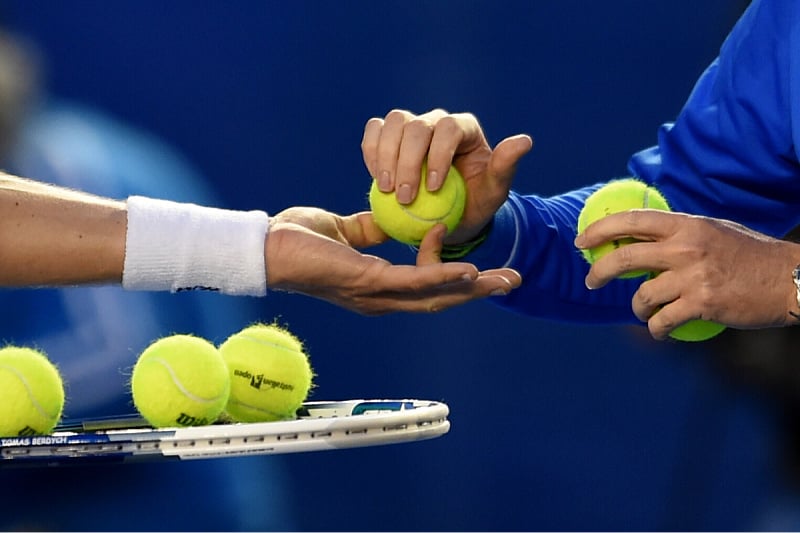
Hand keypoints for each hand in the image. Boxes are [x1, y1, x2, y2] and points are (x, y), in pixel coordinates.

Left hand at [265, 206, 521, 314]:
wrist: (265, 247)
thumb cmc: (297, 240)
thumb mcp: (344, 231)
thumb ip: (370, 231)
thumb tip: (389, 223)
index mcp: (375, 287)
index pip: (423, 286)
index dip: (445, 268)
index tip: (449, 234)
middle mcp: (379, 298)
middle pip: (439, 300)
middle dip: (478, 292)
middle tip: (511, 281)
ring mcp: (375, 295)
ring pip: (435, 295)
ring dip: (473, 289)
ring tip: (506, 280)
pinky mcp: (368, 282)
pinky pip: (414, 281)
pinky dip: (444, 276)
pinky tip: (470, 270)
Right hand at [361, 109, 532, 243]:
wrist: (449, 217)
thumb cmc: (474, 205)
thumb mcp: (494, 193)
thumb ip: (505, 167)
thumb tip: (525, 141)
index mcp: (464, 129)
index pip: (449, 129)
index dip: (438, 155)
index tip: (434, 188)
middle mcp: (437, 123)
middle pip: (416, 125)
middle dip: (407, 161)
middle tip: (405, 197)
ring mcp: (411, 128)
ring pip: (392, 123)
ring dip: (385, 155)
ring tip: (386, 189)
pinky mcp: (390, 139)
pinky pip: (374, 133)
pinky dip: (371, 152)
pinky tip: (376, 178)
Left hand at [575, 209, 799, 338]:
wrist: (791, 279)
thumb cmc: (753, 255)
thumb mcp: (715, 230)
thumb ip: (681, 233)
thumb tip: (643, 236)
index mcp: (687, 224)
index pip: (632, 220)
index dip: (601, 230)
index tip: (581, 241)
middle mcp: (686, 247)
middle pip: (624, 258)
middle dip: (599, 272)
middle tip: (591, 282)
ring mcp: (693, 276)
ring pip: (641, 296)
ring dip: (636, 309)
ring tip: (645, 312)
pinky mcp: (702, 304)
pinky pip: (662, 321)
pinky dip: (656, 330)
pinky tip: (660, 331)